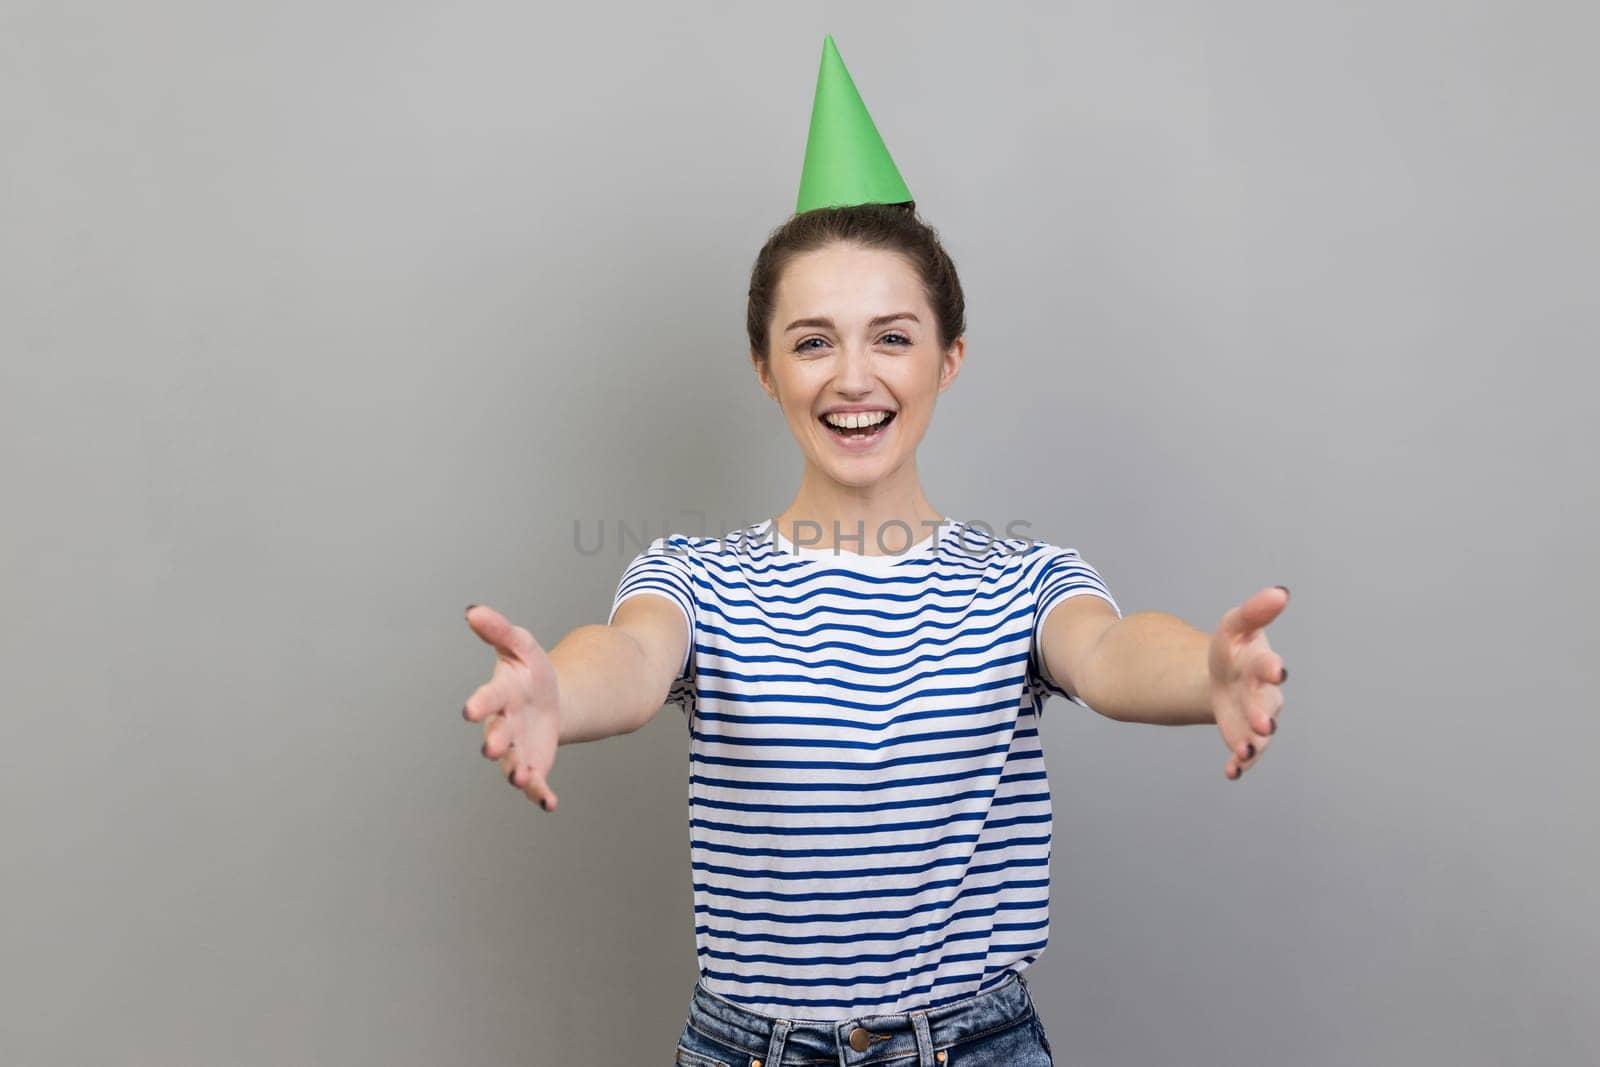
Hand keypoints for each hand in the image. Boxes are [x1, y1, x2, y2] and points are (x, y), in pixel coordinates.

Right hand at [461, 604, 561, 809]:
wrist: (550, 699)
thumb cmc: (528, 670)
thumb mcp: (521, 644)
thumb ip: (498, 629)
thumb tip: (472, 610)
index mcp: (501, 694)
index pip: (488, 698)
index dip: (480, 703)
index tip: (470, 710)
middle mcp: (503, 724)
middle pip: (498, 734)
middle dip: (496, 741)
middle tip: (493, 748)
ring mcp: (516, 748)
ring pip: (512, 764)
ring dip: (516, 771)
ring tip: (522, 777)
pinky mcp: (532, 764)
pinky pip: (534, 783)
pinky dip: (540, 794)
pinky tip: (549, 804)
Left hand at [1208, 586, 1289, 780]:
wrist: (1225, 677)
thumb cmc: (1235, 649)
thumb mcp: (1235, 627)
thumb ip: (1254, 612)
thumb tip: (1281, 592)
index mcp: (1261, 664)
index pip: (1268, 665)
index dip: (1271, 667)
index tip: (1275, 669)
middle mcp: (1264, 694)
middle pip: (1266, 705)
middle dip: (1263, 714)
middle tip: (1263, 724)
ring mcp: (1255, 717)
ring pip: (1260, 734)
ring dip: (1254, 743)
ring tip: (1244, 751)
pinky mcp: (1244, 735)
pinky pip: (1247, 752)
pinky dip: (1240, 763)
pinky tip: (1231, 773)